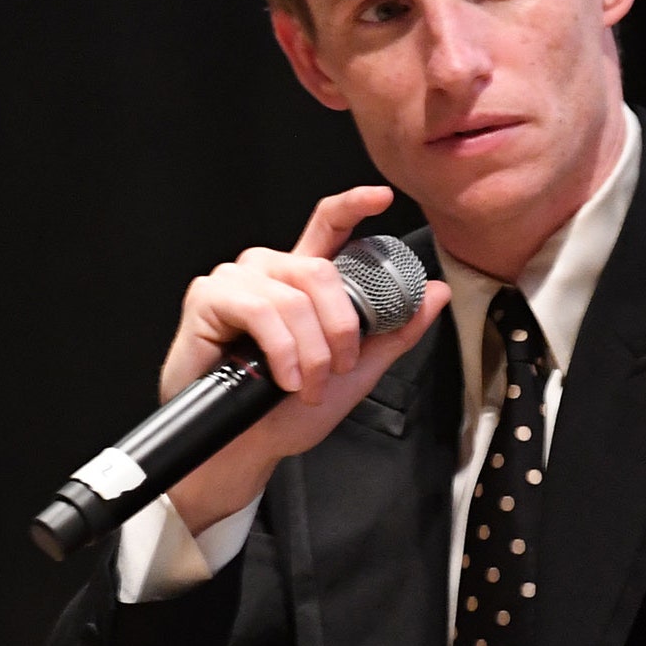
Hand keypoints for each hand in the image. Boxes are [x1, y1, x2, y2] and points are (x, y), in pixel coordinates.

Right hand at [158, 185, 450, 533]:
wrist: (245, 447)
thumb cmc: (286, 410)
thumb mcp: (356, 372)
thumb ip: (393, 330)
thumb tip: (436, 292)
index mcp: (303, 281)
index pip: (329, 226)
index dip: (354, 205)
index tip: (381, 197)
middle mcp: (270, 271)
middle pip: (321, 270)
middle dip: (340, 328)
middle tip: (335, 370)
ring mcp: (237, 280)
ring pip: (294, 295)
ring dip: (309, 350)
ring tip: (302, 386)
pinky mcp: (208, 296)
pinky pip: (259, 307)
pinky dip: (281, 348)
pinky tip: (280, 377)